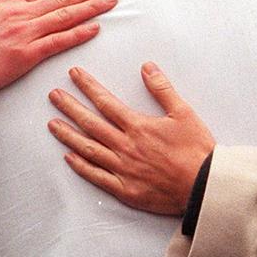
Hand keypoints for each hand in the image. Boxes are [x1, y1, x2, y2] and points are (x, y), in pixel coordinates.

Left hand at [47, 63, 214, 214]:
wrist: (204, 186)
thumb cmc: (196, 150)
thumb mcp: (184, 113)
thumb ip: (163, 89)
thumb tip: (147, 67)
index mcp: (138, 127)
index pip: (106, 102)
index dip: (88, 87)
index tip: (74, 74)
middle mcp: (126, 147)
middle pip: (91, 123)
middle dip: (70, 107)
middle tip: (53, 96)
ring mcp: (123, 169)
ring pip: (88, 149)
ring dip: (68, 135)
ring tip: (52, 124)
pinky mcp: (125, 189)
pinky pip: (96, 176)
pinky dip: (81, 166)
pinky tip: (68, 157)